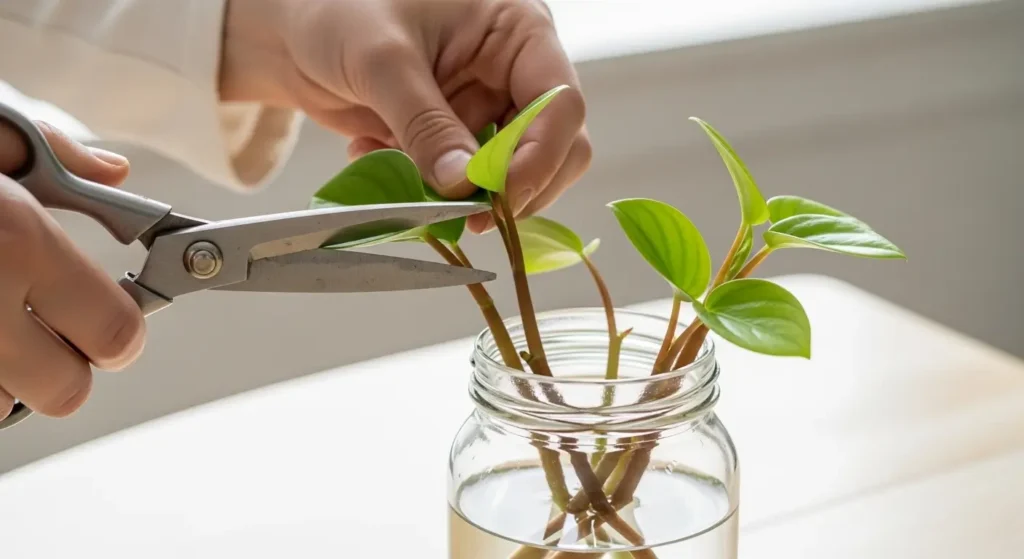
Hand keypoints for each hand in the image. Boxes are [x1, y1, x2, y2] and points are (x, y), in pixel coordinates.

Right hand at [0, 120, 144, 421]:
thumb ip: (54, 152)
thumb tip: (115, 174)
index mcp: (18, 240)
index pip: (118, 333)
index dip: (123, 329)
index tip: (117, 313)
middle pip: (68, 392)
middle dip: (69, 363)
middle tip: (49, 324)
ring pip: (6, 405)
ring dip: (9, 374)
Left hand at [219, 0, 590, 232]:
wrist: (291, 30)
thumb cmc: (339, 9)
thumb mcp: (384, 60)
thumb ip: (427, 125)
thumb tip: (463, 188)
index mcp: (518, 30)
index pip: (561, 104)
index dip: (539, 158)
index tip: (497, 198)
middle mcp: (513, 71)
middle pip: (552, 149)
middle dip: (506, 186)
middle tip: (460, 213)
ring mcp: (485, 106)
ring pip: (504, 176)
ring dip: (453, 188)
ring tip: (392, 162)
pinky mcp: (455, 136)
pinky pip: (460, 182)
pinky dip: (423, 185)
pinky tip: (374, 151)